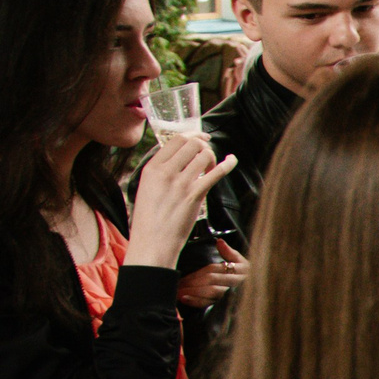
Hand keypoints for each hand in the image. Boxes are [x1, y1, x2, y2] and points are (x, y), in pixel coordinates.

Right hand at [126, 132, 238, 271]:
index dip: (192, 135)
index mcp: (151, 168)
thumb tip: (177, 160)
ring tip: (212, 167)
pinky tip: (232, 160)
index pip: (175, 140)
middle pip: (192, 143)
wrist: (153, 243)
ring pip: (204, 155)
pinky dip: (227, 164)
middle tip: (208, 153)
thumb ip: (160, 172)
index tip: (201, 137)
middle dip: (204, 145)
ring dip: (213, 157)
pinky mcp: (195, 195)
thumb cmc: (149, 220)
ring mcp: (181, 183)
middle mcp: (165, 172)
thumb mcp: (146, 189)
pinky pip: (215, 173)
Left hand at [174, 238, 246, 307]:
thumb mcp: (242, 263)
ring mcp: (232, 295)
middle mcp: (236, 282)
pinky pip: (212, 303)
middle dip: (192, 282)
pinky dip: (197, 302)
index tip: (182, 277)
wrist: (261, 291)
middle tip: (177, 284)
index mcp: (239, 270)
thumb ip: (230, 253)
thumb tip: (219, 241)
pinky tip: (185, 299)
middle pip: (211, 280)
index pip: (214, 269)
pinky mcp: (227, 305)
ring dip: (193, 292)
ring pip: (211, 291)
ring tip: (177, 292)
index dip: (197, 273)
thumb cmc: (248, 277)